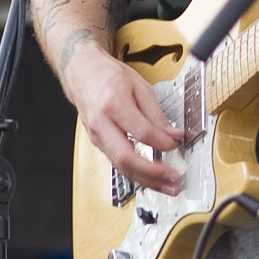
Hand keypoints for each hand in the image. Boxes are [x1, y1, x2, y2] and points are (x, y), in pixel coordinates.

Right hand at [64, 44, 182, 193]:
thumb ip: (156, 113)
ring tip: (167, 186)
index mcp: (113, 105)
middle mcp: (101, 124)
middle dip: (152, 174)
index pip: (141, 132)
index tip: (177, 144)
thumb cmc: (108, 76)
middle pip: (126, 158)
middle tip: (173, 179)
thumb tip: (173, 134)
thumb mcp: (139, 86)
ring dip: (146, 180)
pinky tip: (151, 178)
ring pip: (121, 167)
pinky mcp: (97, 144)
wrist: (81, 72)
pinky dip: (136, 173)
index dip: (163, 142)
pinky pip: (118, 163)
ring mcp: (96, 137)